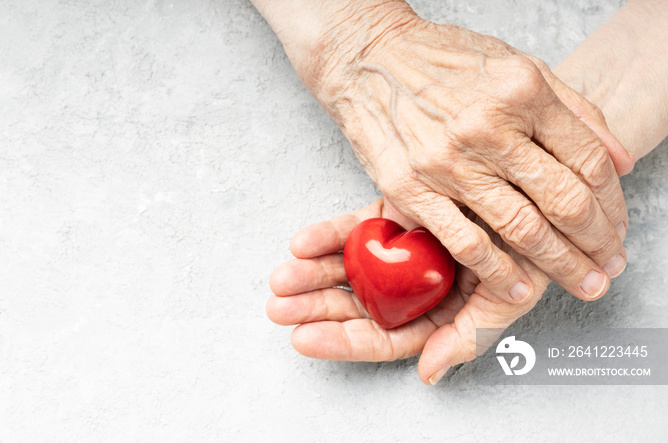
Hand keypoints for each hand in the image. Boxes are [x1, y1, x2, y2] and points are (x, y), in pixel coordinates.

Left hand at [267, 199, 551, 383]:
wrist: (539, 185)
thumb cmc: (534, 243)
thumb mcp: (509, 293)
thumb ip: (470, 334)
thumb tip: (428, 373)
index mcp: (438, 312)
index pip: (385, 336)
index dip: (345, 341)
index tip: (305, 339)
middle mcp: (416, 286)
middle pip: (358, 305)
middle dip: (316, 307)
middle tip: (280, 306)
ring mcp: (403, 251)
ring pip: (350, 270)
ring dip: (312, 274)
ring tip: (282, 278)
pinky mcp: (395, 215)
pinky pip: (355, 230)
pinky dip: (329, 237)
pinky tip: (304, 242)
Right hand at [303, 6, 633, 303]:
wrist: (369, 60)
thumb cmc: (443, 61)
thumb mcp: (519, 65)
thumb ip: (574, 110)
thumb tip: (621, 160)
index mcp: (522, 91)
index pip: (588, 161)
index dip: (613, 204)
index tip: (616, 228)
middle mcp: (488, 127)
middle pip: (563, 200)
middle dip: (596, 243)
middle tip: (610, 267)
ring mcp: (447, 162)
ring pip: (521, 228)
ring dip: (560, 265)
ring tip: (583, 283)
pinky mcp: (411, 188)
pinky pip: (464, 242)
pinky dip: (498, 273)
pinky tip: (519, 289)